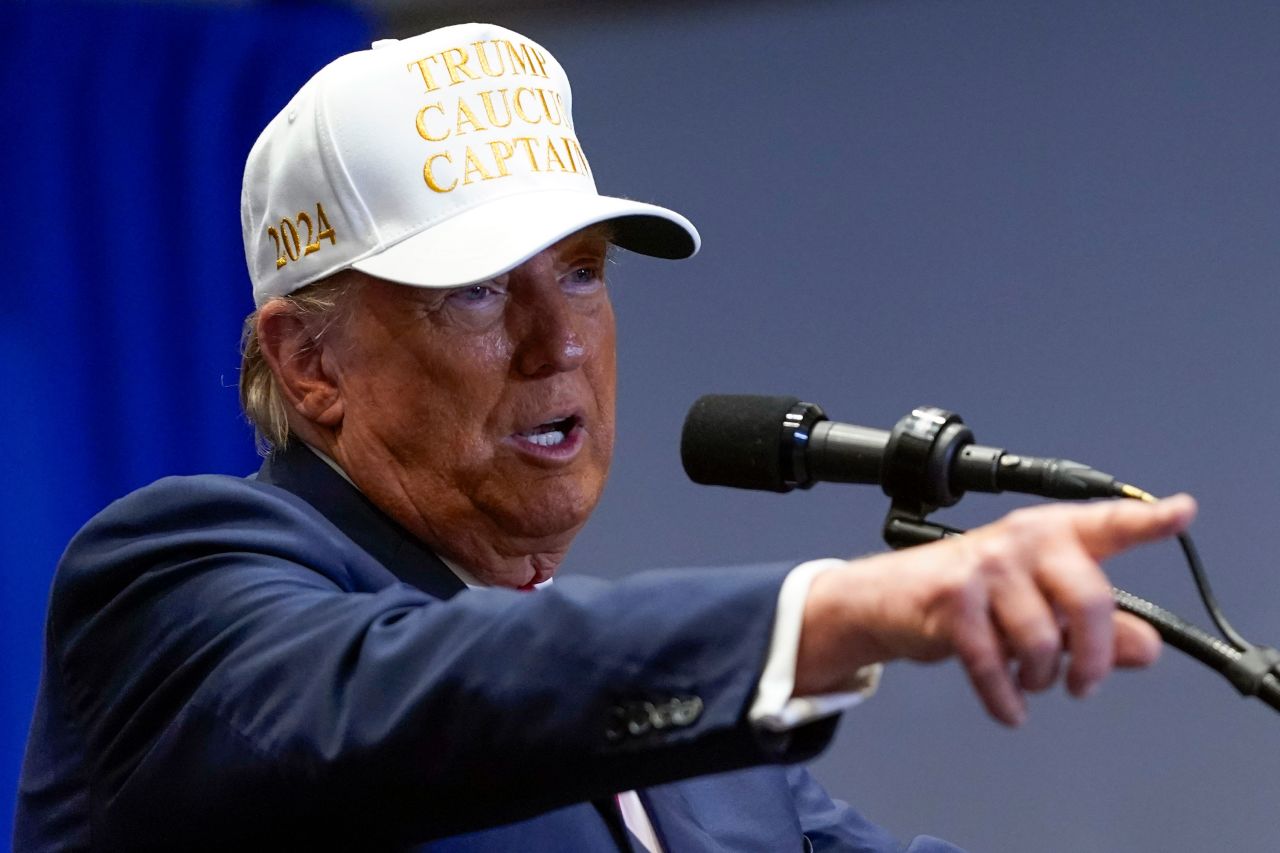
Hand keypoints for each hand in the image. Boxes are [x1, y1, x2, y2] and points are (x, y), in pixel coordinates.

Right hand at [795, 495, 1196, 725]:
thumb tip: (1145, 647)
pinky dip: (1005, 698)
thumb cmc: (971, 595)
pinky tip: (1010, 707)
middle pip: (1089, 600)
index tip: (1182, 512)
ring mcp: (986, 567)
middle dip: (1094, 657)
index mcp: (1052, 534)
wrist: (887, 597)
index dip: (1150, 520)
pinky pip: (994, 664)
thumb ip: (1098, 628)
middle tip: (1086, 684)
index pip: (1109, 524)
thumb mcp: (1039, 607)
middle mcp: (1022, 541)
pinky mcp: (952, 599)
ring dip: (1041, 679)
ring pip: (1042, 641)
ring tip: (1032, 681)